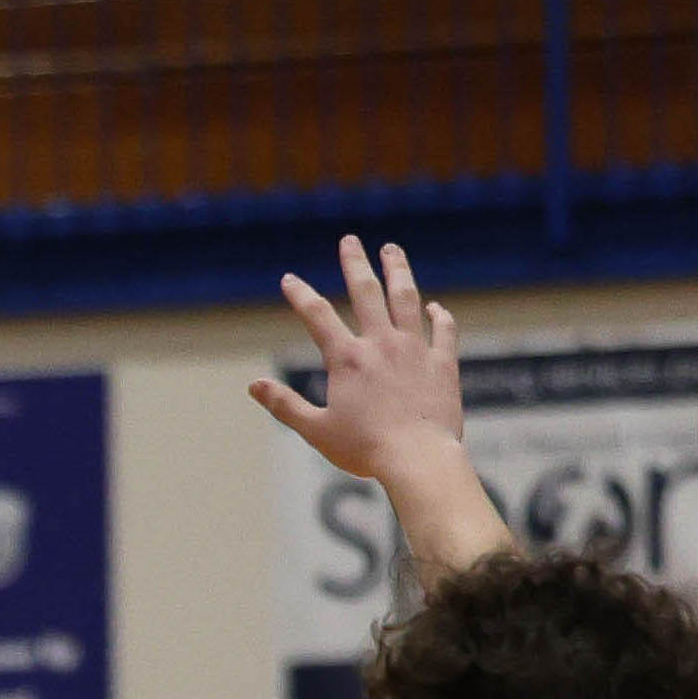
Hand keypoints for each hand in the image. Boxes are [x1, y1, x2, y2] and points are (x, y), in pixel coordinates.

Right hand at [252, 233, 460, 489]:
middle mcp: (381, 344)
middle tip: (349, 241)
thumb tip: (254, 386)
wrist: (417, 458)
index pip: (317, 316)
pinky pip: (443, 331)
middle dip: (354, 263)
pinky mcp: (442, 363)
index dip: (300, 294)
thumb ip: (285, 405)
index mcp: (347, 359)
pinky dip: (439, 316)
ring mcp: (415, 349)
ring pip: (406, 298)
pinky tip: (435, 307)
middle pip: (366, 291)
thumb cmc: (364, 450)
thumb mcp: (316, 431)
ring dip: (398, 270)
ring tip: (392, 250)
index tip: (289, 279)